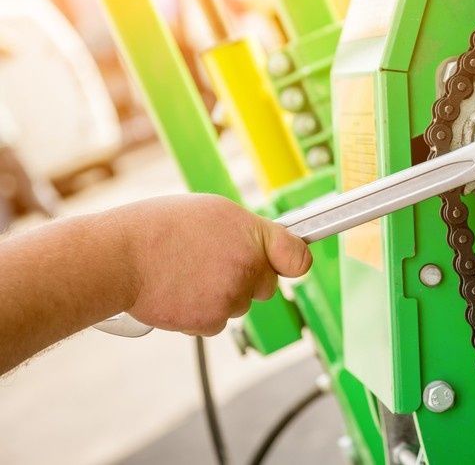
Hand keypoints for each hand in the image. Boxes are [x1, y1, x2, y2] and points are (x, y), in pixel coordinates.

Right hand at [111, 194, 310, 335]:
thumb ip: (244, 231)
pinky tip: (180, 293)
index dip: (293, 260)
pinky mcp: (211, 320)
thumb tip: (261, 245)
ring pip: (240, 305)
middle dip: (249, 279)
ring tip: (188, 274)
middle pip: (268, 285)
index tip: (290, 263)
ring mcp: (231, 295)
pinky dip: (202, 313)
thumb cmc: (157, 228)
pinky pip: (217, 322)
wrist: (118, 257)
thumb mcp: (211, 211)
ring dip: (222, 296)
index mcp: (251, 232)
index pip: (297, 255)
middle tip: (214, 265)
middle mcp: (248, 265)